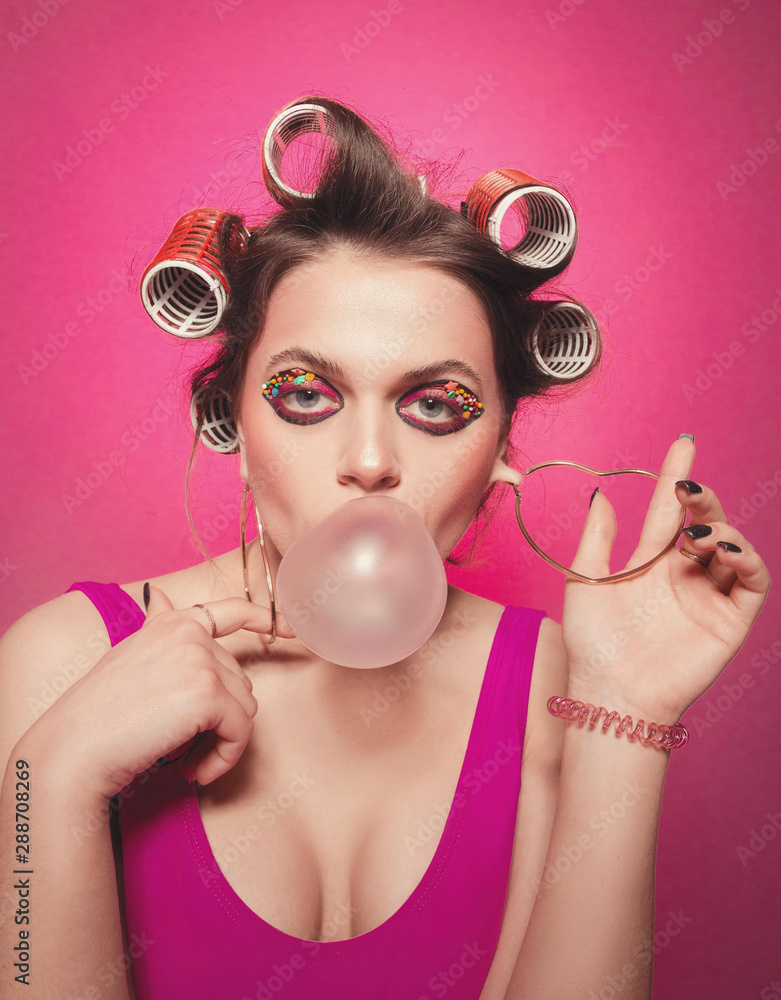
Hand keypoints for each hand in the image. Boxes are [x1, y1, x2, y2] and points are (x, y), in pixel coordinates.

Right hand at [19, 585, 295, 798]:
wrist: (72, 749)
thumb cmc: (98, 715)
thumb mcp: (130, 658)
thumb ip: (158, 630)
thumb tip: (162, 593)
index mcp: (172, 623)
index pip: (230, 610)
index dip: (265, 618)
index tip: (291, 630)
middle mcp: (189, 633)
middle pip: (240, 679)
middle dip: (221, 719)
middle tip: (187, 748)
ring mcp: (200, 660)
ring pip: (245, 707)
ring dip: (222, 742)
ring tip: (188, 761)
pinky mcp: (209, 693)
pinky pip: (241, 731)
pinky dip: (224, 758)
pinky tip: (195, 771)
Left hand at [560, 436, 771, 722]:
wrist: (610, 693)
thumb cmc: (592, 644)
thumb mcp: (584, 580)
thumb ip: (597, 537)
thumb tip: (600, 493)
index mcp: (652, 562)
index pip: (670, 510)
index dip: (675, 477)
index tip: (681, 443)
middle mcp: (684, 574)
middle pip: (706, 522)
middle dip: (702, 499)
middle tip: (687, 488)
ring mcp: (709, 595)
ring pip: (733, 547)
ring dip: (722, 527)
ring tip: (697, 530)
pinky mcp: (731, 619)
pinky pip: (752, 582)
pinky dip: (746, 558)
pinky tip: (721, 547)